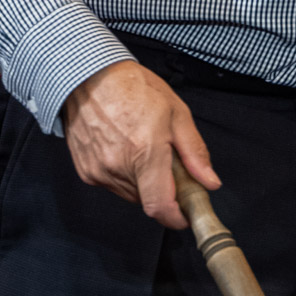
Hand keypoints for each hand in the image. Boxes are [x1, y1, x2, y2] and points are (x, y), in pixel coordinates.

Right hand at [62, 59, 219, 228]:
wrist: (89, 77)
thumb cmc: (133, 88)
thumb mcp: (176, 112)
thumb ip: (194, 152)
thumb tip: (209, 181)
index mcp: (145, 151)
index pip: (160, 206)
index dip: (176, 217)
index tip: (185, 215)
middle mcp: (118, 166)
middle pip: (148, 200)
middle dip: (163, 189)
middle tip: (166, 162)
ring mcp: (99, 171)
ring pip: (131, 194)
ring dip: (143, 182)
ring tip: (142, 148)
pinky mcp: (86, 172)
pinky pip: (113, 185)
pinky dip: (124, 175)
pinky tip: (123, 148)